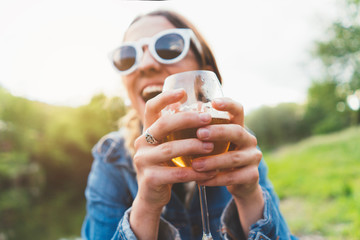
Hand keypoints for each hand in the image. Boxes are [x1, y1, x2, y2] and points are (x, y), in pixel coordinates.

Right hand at [132, 89, 216, 210]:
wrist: (152, 195)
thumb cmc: (166, 165)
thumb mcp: (169, 146)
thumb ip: (178, 132)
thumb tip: (204, 111)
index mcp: (147, 131)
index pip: (150, 108)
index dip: (165, 98)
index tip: (183, 92)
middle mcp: (141, 143)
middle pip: (163, 125)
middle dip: (187, 119)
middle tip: (208, 118)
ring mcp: (143, 161)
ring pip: (170, 149)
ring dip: (193, 146)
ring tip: (212, 146)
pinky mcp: (150, 179)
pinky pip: (175, 173)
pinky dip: (194, 172)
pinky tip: (208, 171)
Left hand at [191, 97, 261, 197]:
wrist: (238, 183)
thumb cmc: (218, 157)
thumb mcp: (213, 143)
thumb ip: (200, 131)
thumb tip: (173, 112)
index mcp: (238, 127)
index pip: (238, 110)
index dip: (228, 104)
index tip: (213, 102)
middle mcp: (248, 140)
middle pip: (237, 132)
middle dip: (218, 132)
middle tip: (199, 133)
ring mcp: (252, 158)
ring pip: (234, 158)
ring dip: (213, 161)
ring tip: (195, 164)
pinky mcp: (252, 176)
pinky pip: (233, 178)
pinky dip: (215, 180)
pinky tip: (201, 180)